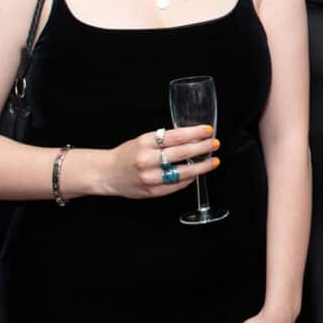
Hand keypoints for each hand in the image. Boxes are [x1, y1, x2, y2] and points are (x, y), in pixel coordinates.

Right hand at [103, 126, 217, 198]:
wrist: (107, 173)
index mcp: (145, 143)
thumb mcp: (143, 140)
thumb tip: (191, 137)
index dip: (194, 133)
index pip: (175, 136)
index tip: (208, 130)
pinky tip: (197, 173)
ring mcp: (150, 178)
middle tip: (214, 144)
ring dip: (201, 167)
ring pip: (182, 173)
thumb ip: (164, 139)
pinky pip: (176, 185)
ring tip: (213, 161)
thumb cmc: (127, 155)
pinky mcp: (153, 192)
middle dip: (202, 148)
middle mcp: (147, 160)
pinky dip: (189, 179)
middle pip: (181, 153)